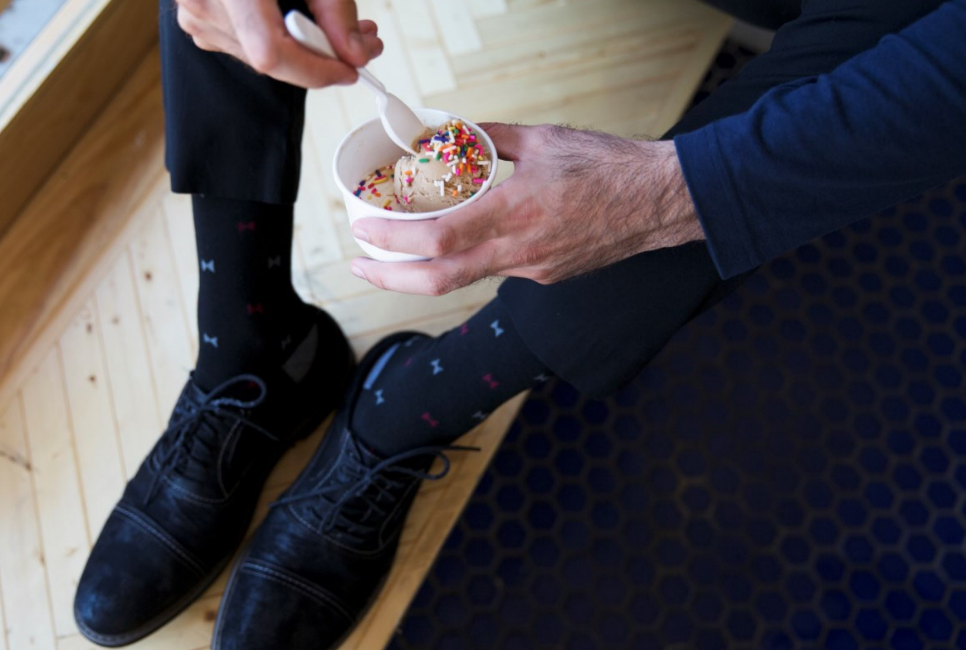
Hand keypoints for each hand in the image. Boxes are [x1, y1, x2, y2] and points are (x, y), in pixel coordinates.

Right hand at [175, 0, 383, 87]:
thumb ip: (334, 8)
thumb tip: (355, 53)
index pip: (272, 53)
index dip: (315, 70)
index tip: (348, 70)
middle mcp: (205, 4)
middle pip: (271, 60)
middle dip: (321, 59)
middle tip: (359, 44)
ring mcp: (198, 17)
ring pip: (263, 58)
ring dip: (305, 51)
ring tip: (335, 27)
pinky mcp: (202, 22)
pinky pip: (248, 46)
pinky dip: (280, 41)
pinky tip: (301, 24)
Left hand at [349, 123, 705, 295]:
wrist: (659, 202)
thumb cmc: (608, 165)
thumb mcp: (543, 140)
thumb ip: (493, 140)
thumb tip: (456, 135)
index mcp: (515, 212)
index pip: (437, 239)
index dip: (392, 242)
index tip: (365, 232)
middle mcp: (519, 251)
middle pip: (439, 281)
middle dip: (390, 279)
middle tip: (361, 266)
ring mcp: (533, 271)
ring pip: (466, 277)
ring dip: (426, 269)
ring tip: (402, 249)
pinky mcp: (546, 277)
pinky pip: (498, 270)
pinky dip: (472, 257)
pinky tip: (468, 238)